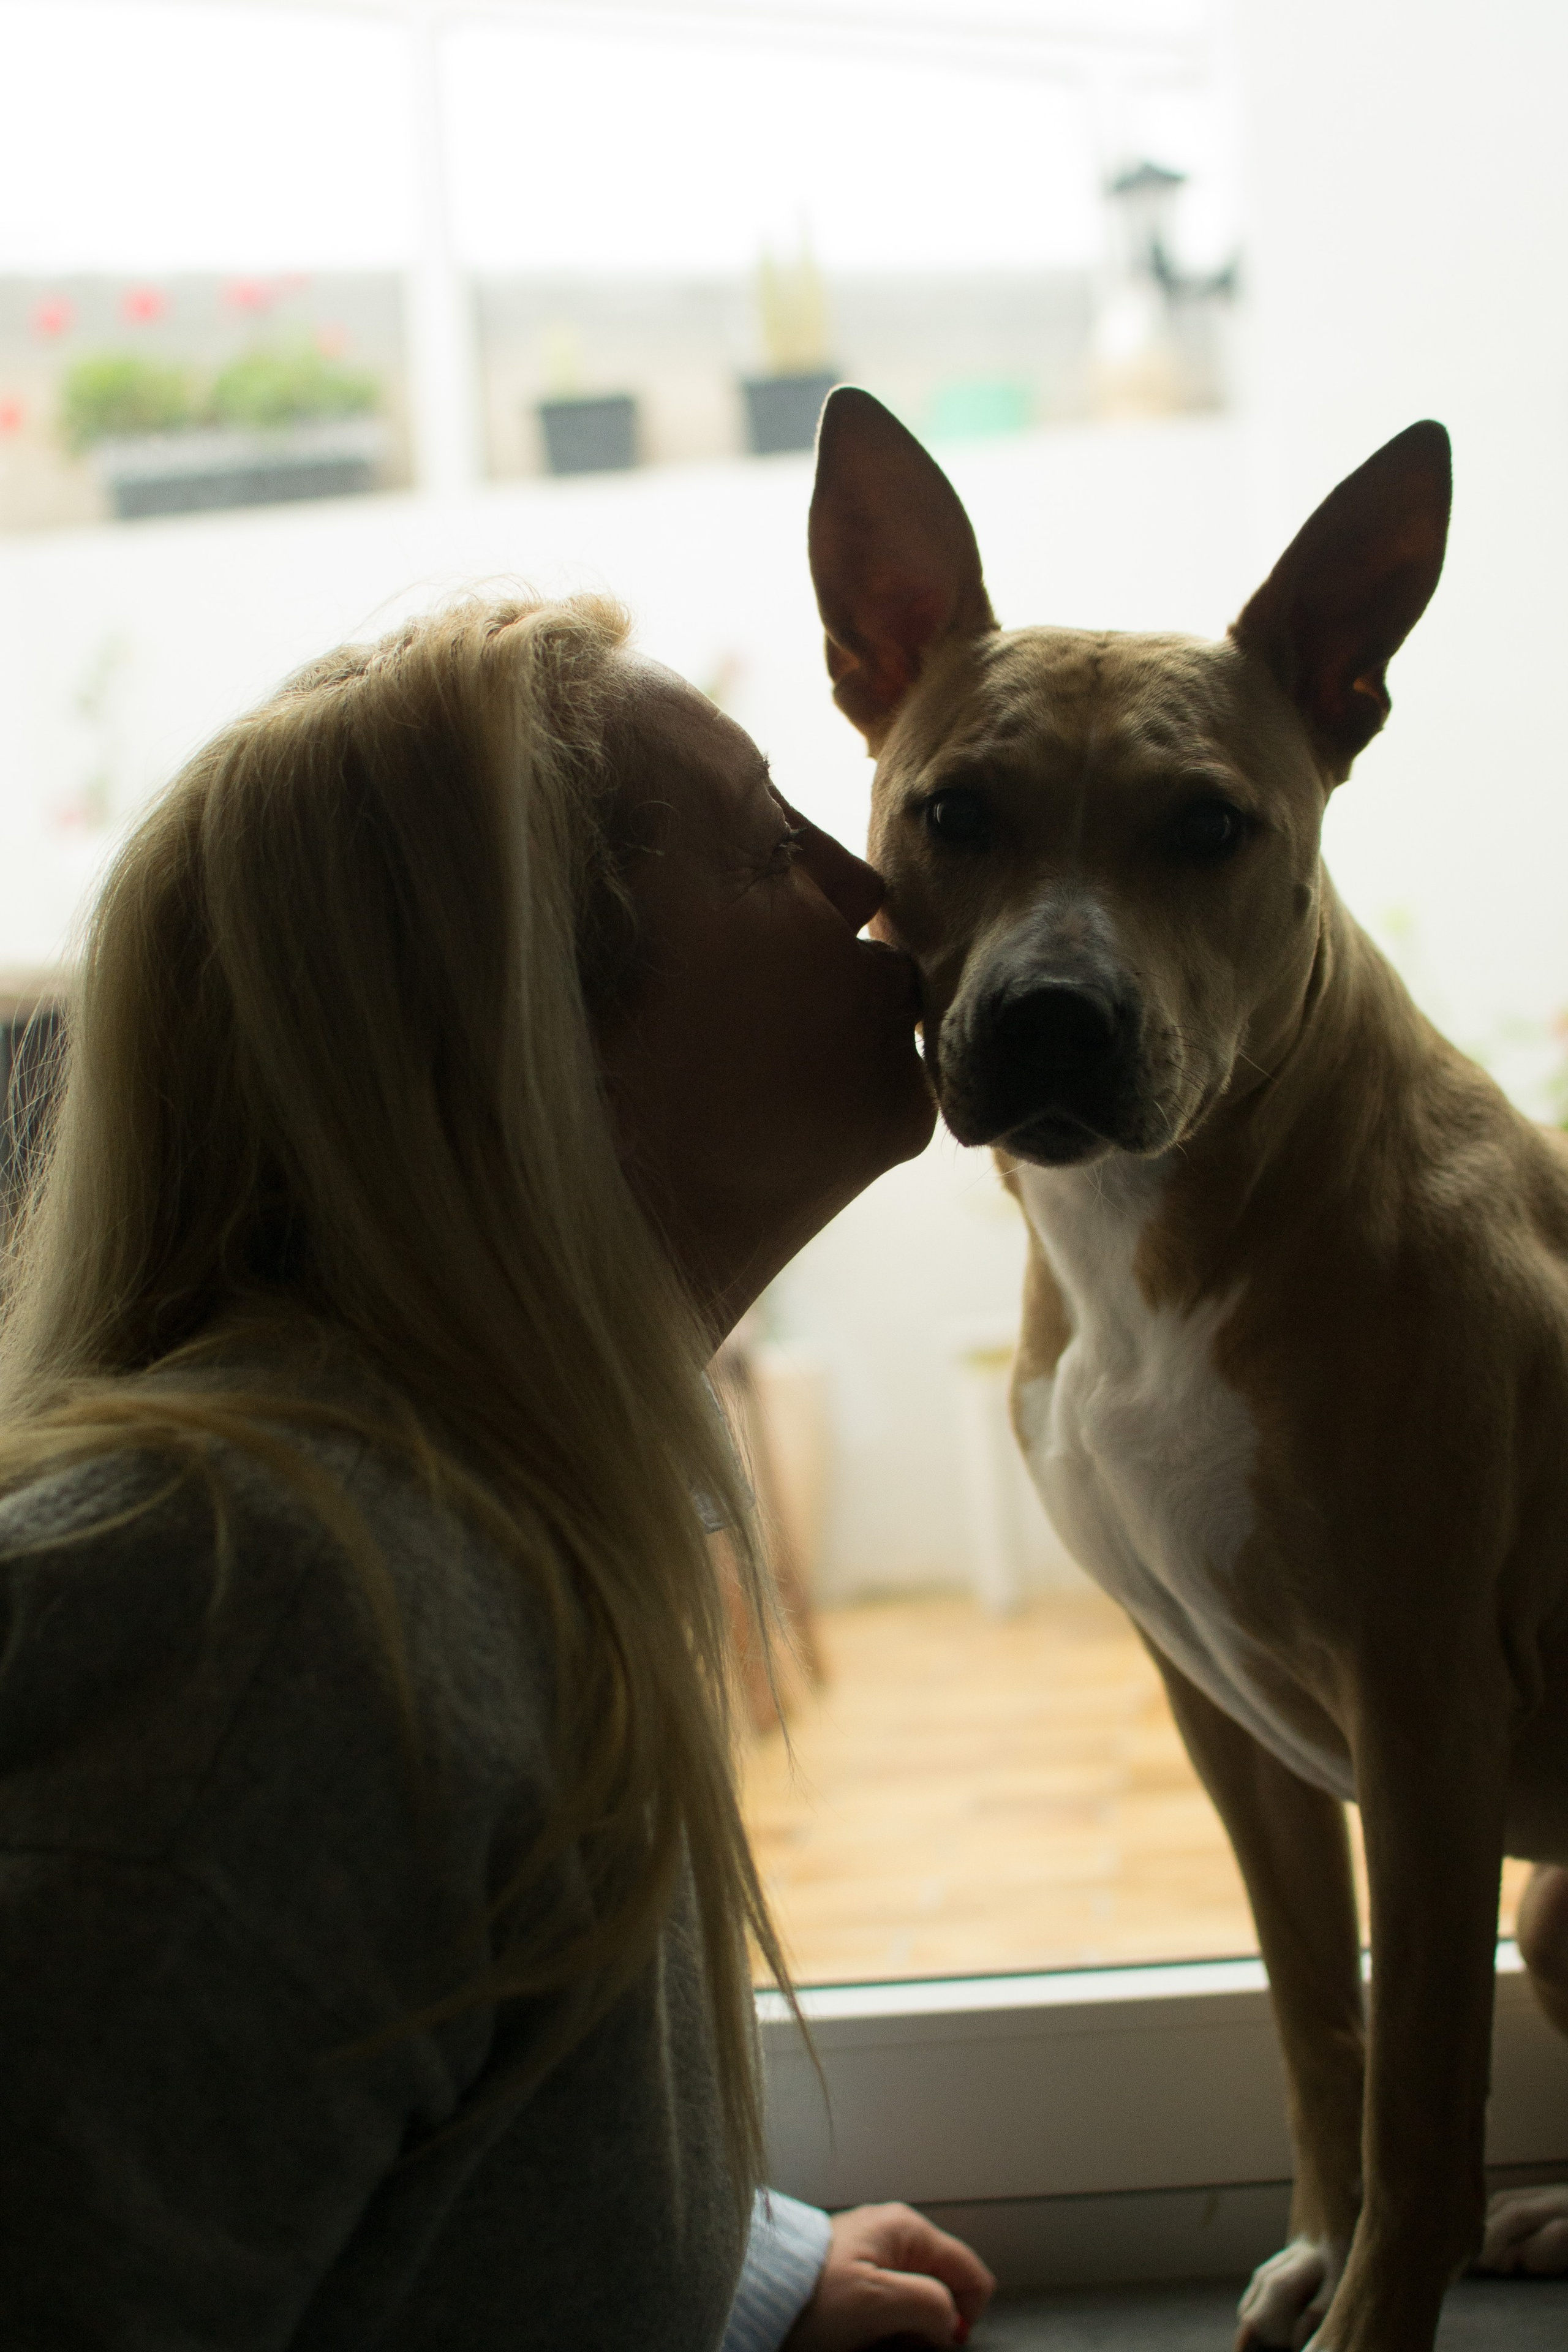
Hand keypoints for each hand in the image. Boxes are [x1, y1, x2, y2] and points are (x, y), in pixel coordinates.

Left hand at [782, 2202, 995, 2349]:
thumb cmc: (815, 2295)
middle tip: (894, 2341)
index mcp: (909, 2229)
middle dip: (928, 2327)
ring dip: (904, 2333)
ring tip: (871, 2339)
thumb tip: (950, 2322)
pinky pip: (891, 2311)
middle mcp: (898, 2236)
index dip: (965, 2315)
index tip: (934, 2341)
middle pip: (944, 2292)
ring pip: (918, 2306)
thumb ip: (930, 2304)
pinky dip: (884, 2331)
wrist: (760, 2295)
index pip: (971, 2272)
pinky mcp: (859, 2279)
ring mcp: (877, 2257)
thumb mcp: (878, 2300)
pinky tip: (859, 2336)